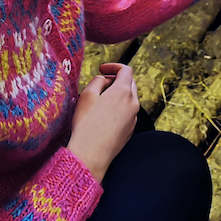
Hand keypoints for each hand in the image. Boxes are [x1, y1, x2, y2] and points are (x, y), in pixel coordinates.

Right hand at [67, 63, 138, 183]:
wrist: (91, 154)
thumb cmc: (86, 124)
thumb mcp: (87, 95)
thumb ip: (98, 81)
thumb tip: (105, 80)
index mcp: (123, 92)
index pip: (126, 70)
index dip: (113, 66)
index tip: (102, 69)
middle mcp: (133, 104)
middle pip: (130, 84)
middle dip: (116, 79)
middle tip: (101, 82)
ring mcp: (133, 118)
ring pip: (129, 99)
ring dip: (117, 94)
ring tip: (100, 100)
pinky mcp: (130, 130)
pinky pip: (127, 113)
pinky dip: (118, 108)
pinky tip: (103, 116)